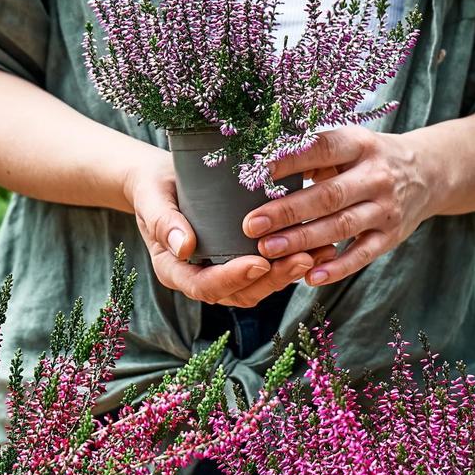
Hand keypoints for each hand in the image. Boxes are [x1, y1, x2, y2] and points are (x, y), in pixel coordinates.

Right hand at [126, 152, 336, 306]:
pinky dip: (293, 262)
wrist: (163, 181)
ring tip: (320, 254)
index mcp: (175, 270)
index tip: (259, 263)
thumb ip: (163, 221)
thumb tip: (183, 247)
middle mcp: (201, 278)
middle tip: (303, 259)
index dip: (233, 278)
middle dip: (273, 279)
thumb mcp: (152, 198)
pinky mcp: (242, 261)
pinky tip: (321, 248)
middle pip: (240, 292)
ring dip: (290, 273)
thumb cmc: (155, 188)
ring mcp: (223, 273)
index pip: (205, 286)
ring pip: (260, 286)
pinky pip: (269, 270)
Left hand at [243, 127, 438, 286]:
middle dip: (289, 211)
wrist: (428, 173)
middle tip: (252, 224)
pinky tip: (310, 277)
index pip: (323, 150)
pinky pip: (362, 255)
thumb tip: (264, 166)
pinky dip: (337, 268)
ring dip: (304, 239)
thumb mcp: (351, 142)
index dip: (290, 161)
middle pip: (329, 195)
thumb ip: (315, 153)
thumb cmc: (372, 157)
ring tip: (269, 249)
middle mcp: (376, 176)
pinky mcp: (391, 236)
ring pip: (342, 227)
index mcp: (360, 145)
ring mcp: (386, 208)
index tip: (257, 172)